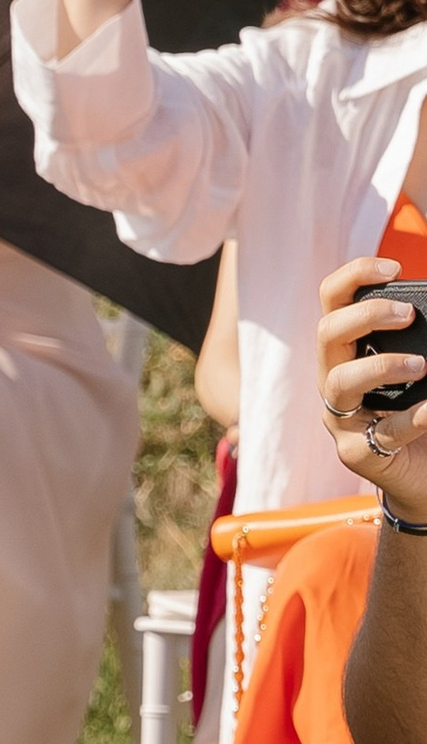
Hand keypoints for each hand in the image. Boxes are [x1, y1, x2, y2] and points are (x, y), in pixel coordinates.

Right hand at [320, 257, 426, 519]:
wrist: (425, 477)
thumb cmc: (421, 414)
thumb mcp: (422, 371)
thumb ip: (423, 342)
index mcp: (348, 351)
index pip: (332, 300)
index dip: (355, 275)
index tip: (393, 266)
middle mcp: (336, 379)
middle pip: (327, 333)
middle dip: (366, 315)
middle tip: (408, 314)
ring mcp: (342, 418)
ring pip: (338, 383)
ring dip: (381, 366)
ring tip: (421, 366)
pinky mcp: (358, 454)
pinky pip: (382, 432)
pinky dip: (413, 418)